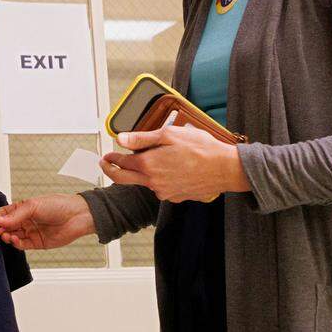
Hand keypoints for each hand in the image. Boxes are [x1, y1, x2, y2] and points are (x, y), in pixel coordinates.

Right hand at [0, 193, 94, 250]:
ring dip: (7, 236)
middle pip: (7, 226)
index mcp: (23, 208)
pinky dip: (16, 243)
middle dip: (0, 228)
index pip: (4, 213)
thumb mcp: (33, 206)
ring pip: (13, 236)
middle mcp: (26, 221)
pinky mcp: (37, 243)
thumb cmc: (58, 205)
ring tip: (5, 234)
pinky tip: (14, 239)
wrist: (77, 216)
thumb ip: (15, 215)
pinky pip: (22, 245)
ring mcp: (31, 232)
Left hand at [100, 126, 251, 202]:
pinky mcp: (176, 197)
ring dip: (141, 173)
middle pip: (124, 179)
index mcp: (149, 165)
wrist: (225, 169)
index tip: (107, 155)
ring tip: (149, 160)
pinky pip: (161, 187)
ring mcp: (164, 192)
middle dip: (111, 171)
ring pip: (145, 182)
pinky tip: (169, 169)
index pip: (121, 163)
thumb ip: (142, 138)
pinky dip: (159, 179)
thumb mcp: (169, 135)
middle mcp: (153, 182)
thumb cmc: (201, 149)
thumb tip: (121, 138)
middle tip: (105, 164)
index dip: (111, 158)